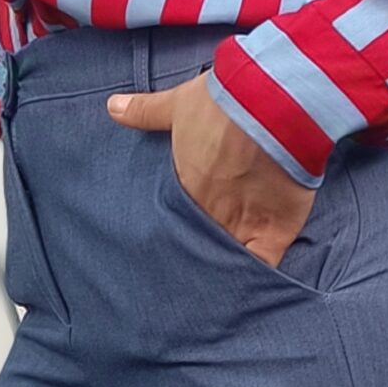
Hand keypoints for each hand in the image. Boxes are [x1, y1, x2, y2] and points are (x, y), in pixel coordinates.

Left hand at [107, 74, 314, 267]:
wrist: (272, 102)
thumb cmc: (224, 102)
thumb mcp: (178, 104)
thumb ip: (146, 111)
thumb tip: (113, 106)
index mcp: (186, 189)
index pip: (175, 223)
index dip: (174, 233)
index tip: (172, 237)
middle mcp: (210, 212)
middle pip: (198, 246)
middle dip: (192, 256)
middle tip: (190, 268)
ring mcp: (242, 225)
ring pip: (225, 259)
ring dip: (221, 268)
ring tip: (215, 284)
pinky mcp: (275, 231)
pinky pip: (262, 265)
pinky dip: (256, 274)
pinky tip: (251, 281)